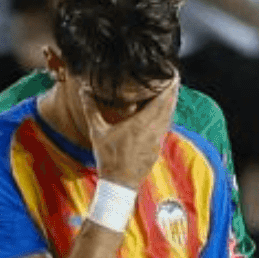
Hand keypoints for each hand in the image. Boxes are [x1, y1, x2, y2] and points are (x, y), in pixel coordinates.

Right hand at [81, 73, 179, 188]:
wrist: (120, 184)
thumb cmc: (109, 158)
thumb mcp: (98, 131)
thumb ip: (91, 108)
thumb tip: (84, 89)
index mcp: (141, 123)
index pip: (161, 100)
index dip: (169, 86)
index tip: (173, 73)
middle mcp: (154, 130)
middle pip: (169, 105)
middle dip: (173, 90)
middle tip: (174, 76)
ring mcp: (158, 140)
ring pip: (170, 117)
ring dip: (171, 102)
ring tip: (172, 90)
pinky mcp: (158, 147)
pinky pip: (166, 127)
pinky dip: (168, 116)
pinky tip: (165, 112)